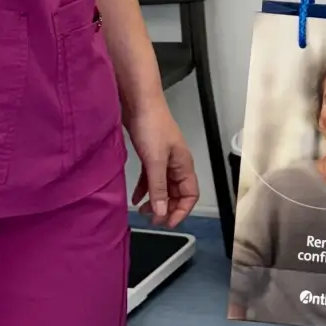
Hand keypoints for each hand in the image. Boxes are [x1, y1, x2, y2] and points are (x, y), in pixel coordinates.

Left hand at [126, 102, 198, 227]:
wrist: (139, 102)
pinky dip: (144, 189)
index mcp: (184, 165)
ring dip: (155, 200)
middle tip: (151, 220)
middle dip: (166, 208)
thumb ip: (158, 188)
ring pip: (163, 187)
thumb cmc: (151, 127)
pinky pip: (151, 178)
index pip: (190, 195)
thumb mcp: (155, 161)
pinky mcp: (150, 155)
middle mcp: (176, 164)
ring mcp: (163, 159)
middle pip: (176, 193)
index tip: (166, 223)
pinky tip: (135, 198)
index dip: (181, 211)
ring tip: (142, 212)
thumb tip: (161, 212)